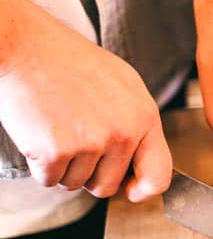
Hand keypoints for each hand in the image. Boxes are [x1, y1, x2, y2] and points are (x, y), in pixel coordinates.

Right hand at [0, 0, 171, 200]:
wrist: (27, 46)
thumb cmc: (71, 62)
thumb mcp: (123, 85)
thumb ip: (137, 124)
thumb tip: (143, 168)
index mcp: (144, 117)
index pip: (159, 175)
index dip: (144, 191)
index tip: (132, 191)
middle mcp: (123, 133)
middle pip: (108, 186)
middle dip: (90, 174)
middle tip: (75, 141)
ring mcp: (90, 143)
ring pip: (77, 183)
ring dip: (64, 167)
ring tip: (58, 129)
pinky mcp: (56, 151)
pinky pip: (50, 180)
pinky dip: (41, 166)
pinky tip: (41, 134)